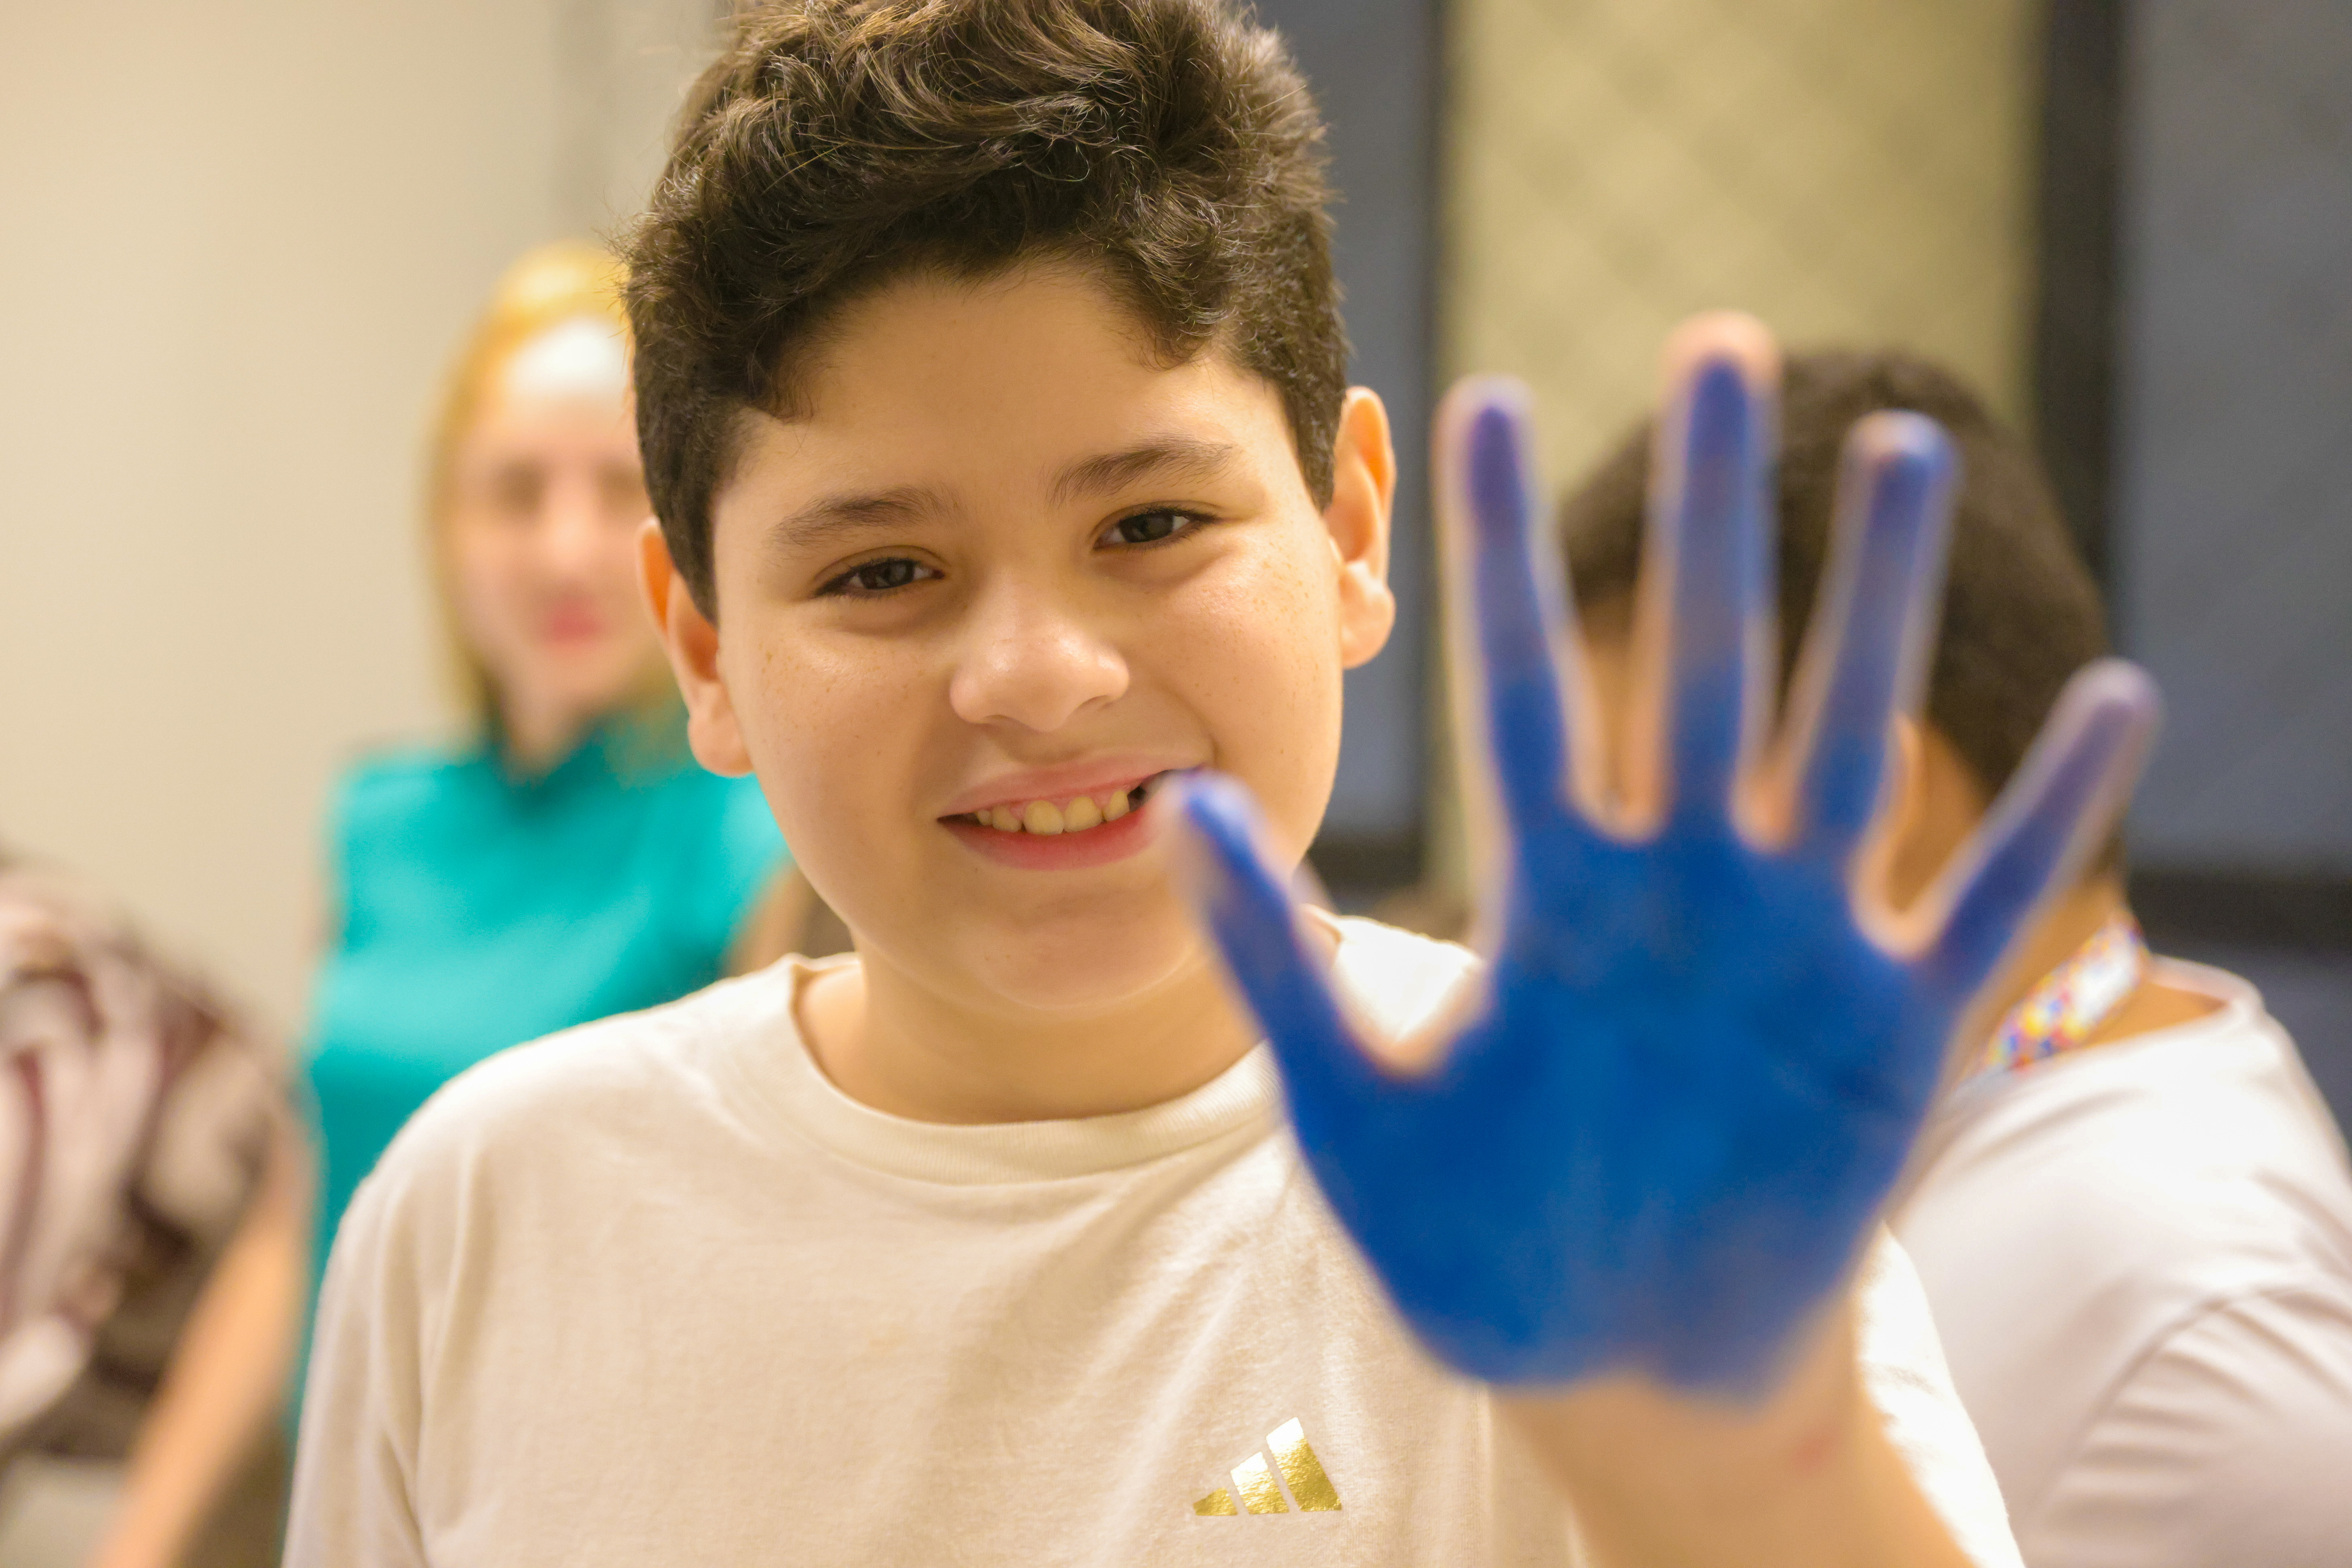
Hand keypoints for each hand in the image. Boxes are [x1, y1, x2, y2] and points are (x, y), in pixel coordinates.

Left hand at [1174, 316, 2155, 1394]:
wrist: (1614, 1356)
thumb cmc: (1479, 1242)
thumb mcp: (1353, 1107)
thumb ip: (1276, 959)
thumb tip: (1180, 808)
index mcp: (1554, 898)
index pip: (1522, 689)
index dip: (1502, 554)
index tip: (1481, 405)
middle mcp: (1681, 888)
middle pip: (1699, 669)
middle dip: (1711, 517)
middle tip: (1723, 343)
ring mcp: (1793, 948)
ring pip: (1844, 741)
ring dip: (1875, 604)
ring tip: (1900, 450)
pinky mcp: (1892, 1033)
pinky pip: (1984, 906)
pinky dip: (2051, 818)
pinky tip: (2112, 700)